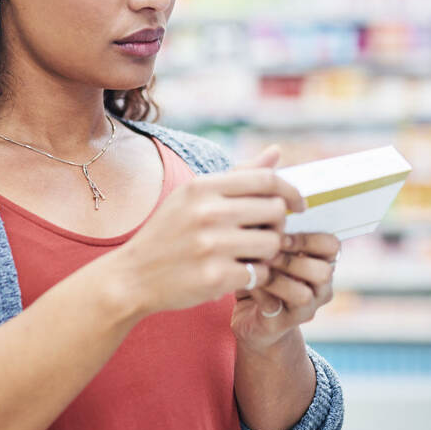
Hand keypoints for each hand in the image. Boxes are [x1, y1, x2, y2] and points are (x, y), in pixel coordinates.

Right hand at [109, 146, 304, 315]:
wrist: (131, 277)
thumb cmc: (168, 235)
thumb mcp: (193, 197)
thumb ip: (238, 176)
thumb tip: (276, 151)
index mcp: (202, 187)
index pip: (266, 179)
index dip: (291, 192)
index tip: (298, 206)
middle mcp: (207, 212)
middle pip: (276, 211)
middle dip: (278, 225)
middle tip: (267, 235)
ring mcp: (210, 245)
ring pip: (272, 243)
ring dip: (269, 253)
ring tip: (251, 256)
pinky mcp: (214, 277)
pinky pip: (259, 272)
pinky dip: (256, 276)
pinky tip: (240, 275)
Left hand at [230, 231, 340, 353]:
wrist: (251, 318)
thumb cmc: (261, 273)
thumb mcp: (268, 248)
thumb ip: (271, 230)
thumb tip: (261, 206)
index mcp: (322, 263)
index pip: (332, 246)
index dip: (308, 238)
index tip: (281, 234)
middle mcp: (320, 288)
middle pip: (324, 272)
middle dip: (293, 259)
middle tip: (269, 251)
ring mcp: (305, 310)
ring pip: (304, 294)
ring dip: (278, 277)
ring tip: (259, 266)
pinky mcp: (283, 325)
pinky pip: (276, 307)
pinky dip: (260, 291)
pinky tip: (248, 280)